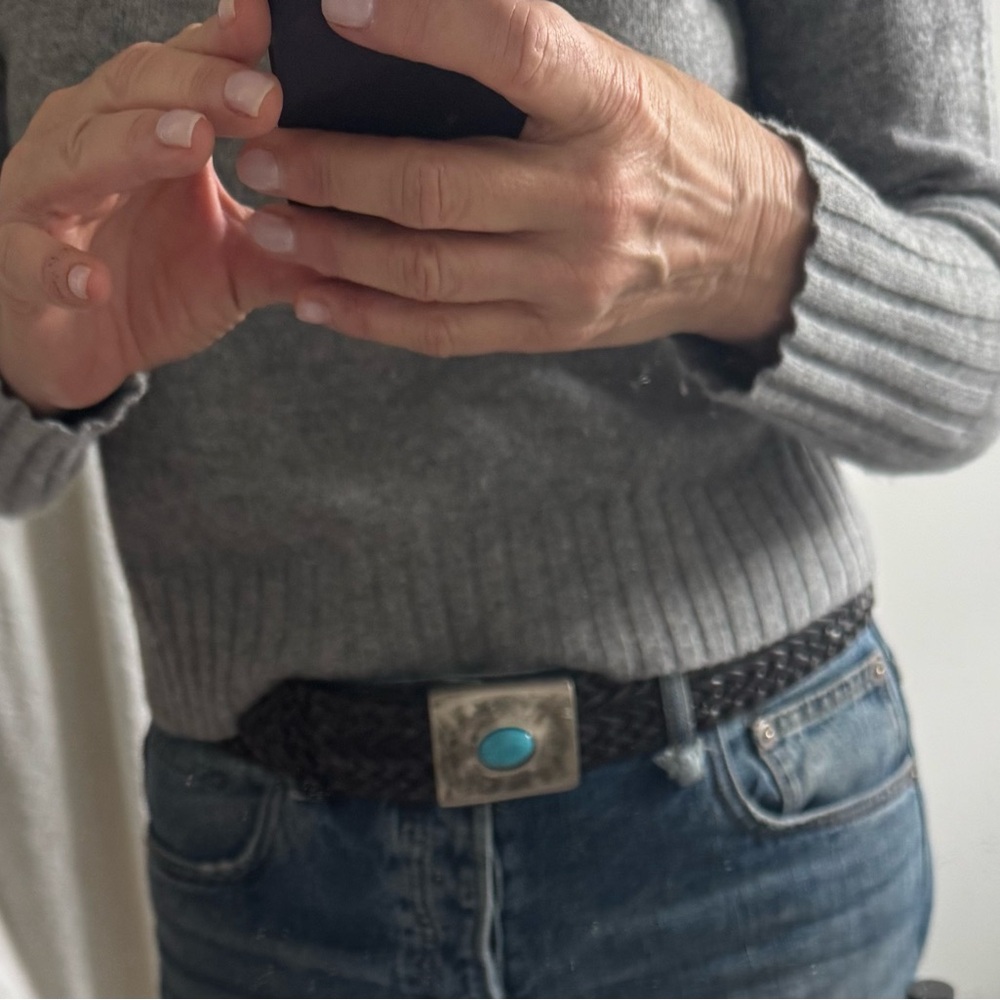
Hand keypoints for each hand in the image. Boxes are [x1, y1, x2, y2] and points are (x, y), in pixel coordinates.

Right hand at [0, 0, 317, 413]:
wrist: (76, 344)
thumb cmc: (152, 282)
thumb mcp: (236, 262)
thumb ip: (289, 242)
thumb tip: (371, 234)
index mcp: (148, 128)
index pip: (186, 71)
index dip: (225, 44)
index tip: (273, 19)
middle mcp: (92, 141)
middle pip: (136, 91)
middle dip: (199, 88)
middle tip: (263, 96)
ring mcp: (48, 196)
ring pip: (82, 154)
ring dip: (134, 144)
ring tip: (189, 142)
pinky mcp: (16, 261)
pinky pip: (30, 257)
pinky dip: (58, 266)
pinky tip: (92, 280)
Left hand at [238, 0, 814, 358]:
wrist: (745, 245)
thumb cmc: (668, 142)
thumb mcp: (616, 78)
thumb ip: (525, 64)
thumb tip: (401, 34)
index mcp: (610, 106)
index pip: (513, 48)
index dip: (422, 25)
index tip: (337, 7)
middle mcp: (590, 199)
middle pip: (436, 188)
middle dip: (330, 171)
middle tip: (259, 152)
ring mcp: (569, 278)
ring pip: (427, 272)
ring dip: (332, 250)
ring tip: (267, 225)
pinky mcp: (552, 330)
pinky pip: (445, 334)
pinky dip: (371, 318)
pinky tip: (316, 300)